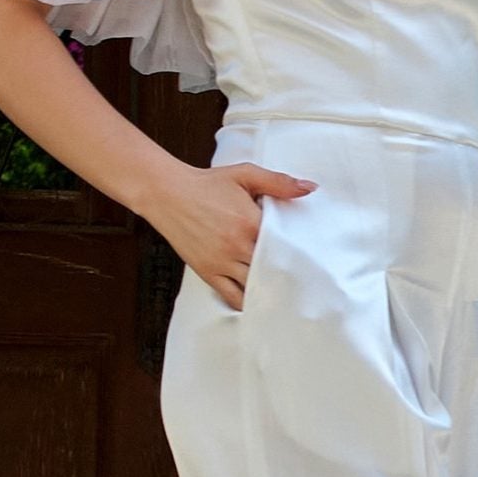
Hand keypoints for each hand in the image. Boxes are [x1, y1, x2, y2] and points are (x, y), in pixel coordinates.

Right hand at [143, 161, 316, 310]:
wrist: (168, 193)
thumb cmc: (207, 184)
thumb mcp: (245, 175)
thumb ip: (279, 182)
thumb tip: (309, 188)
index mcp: (250, 222)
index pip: (284, 245)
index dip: (297, 251)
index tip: (309, 257)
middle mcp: (237, 245)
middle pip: (272, 269)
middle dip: (286, 274)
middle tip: (303, 280)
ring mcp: (222, 262)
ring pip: (254, 286)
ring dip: (269, 289)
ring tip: (284, 293)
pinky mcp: (207, 272)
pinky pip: (231, 296)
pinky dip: (246, 301)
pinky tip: (257, 302)